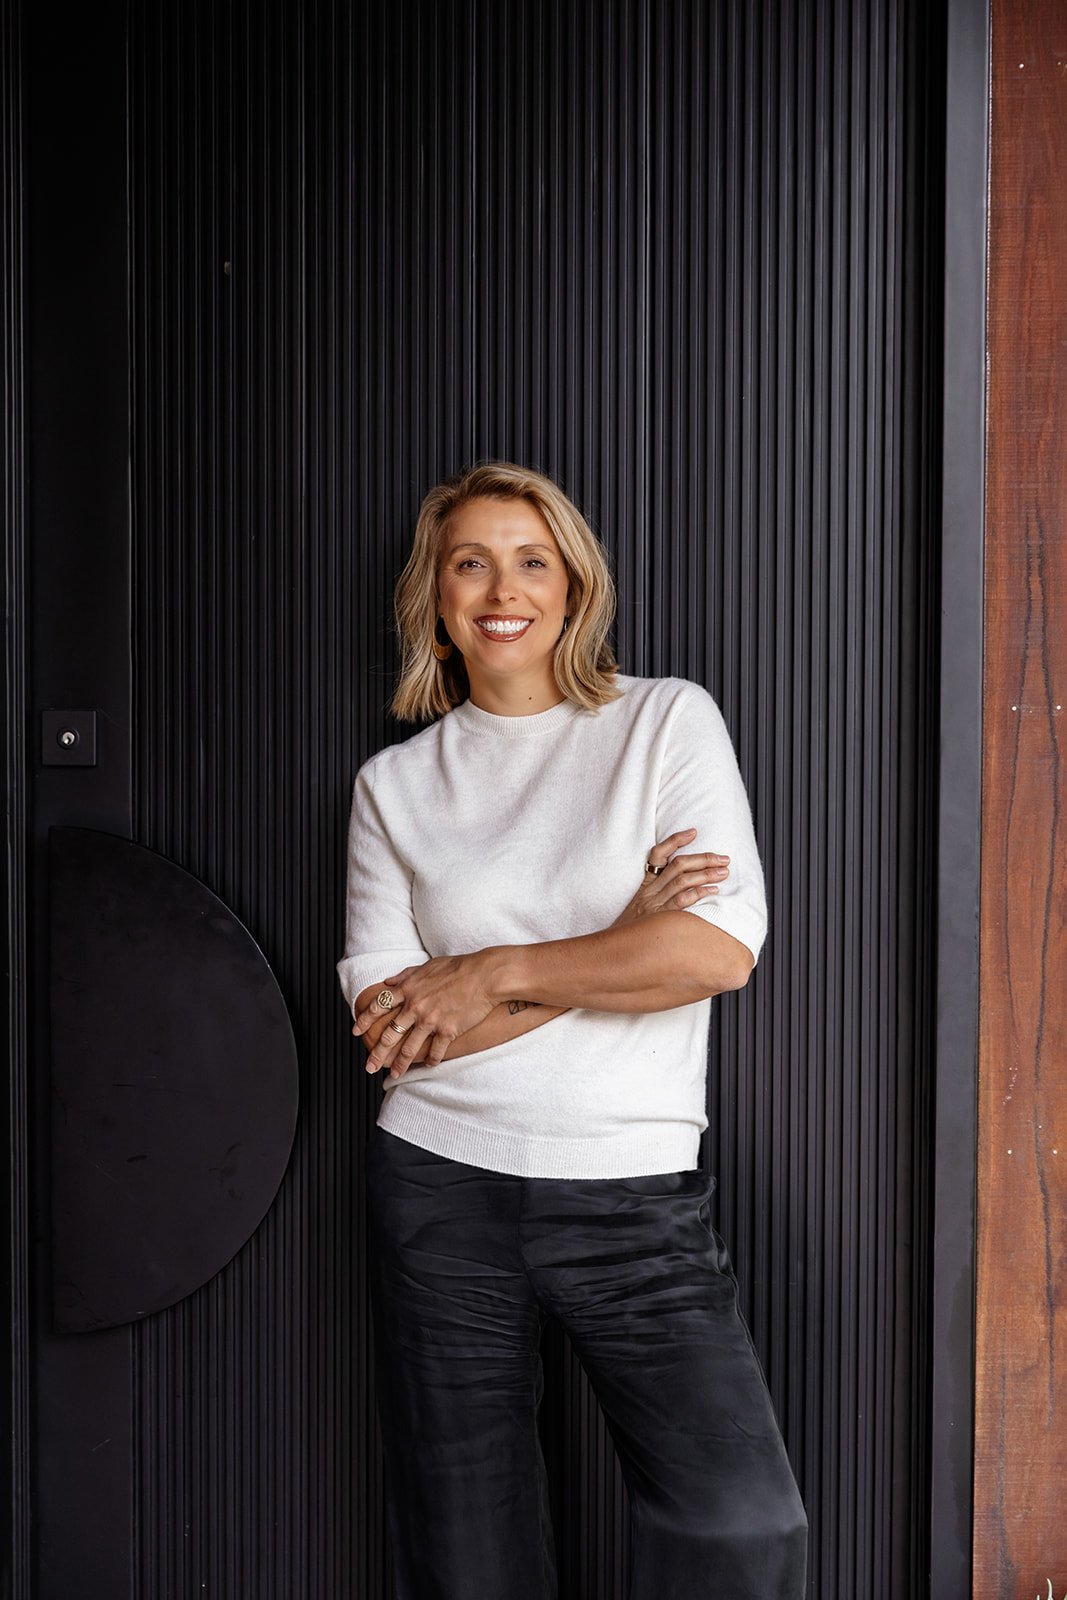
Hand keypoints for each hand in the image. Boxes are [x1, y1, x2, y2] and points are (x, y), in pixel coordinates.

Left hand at [352, 951, 498, 1078]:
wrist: (484, 976)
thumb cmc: (458, 967)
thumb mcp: (427, 966)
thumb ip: (405, 975)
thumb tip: (388, 981)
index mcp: (408, 989)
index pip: (379, 1006)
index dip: (364, 1020)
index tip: (356, 1031)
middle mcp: (416, 1006)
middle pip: (390, 1034)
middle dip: (377, 1053)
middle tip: (369, 1065)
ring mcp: (431, 1020)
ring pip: (409, 1048)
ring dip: (400, 1064)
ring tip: (394, 1074)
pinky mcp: (447, 1031)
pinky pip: (435, 1051)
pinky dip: (430, 1060)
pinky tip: (428, 1064)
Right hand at [611, 827, 729, 926]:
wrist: (614, 950)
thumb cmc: (631, 932)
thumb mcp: (640, 909)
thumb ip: (659, 897)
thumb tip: (686, 888)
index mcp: (646, 885)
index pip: (657, 854)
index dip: (675, 840)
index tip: (693, 832)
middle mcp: (650, 891)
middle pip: (678, 865)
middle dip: (703, 858)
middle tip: (723, 859)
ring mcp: (655, 904)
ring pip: (682, 880)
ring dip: (706, 874)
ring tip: (723, 872)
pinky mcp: (660, 918)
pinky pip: (682, 900)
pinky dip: (699, 893)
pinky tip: (713, 891)